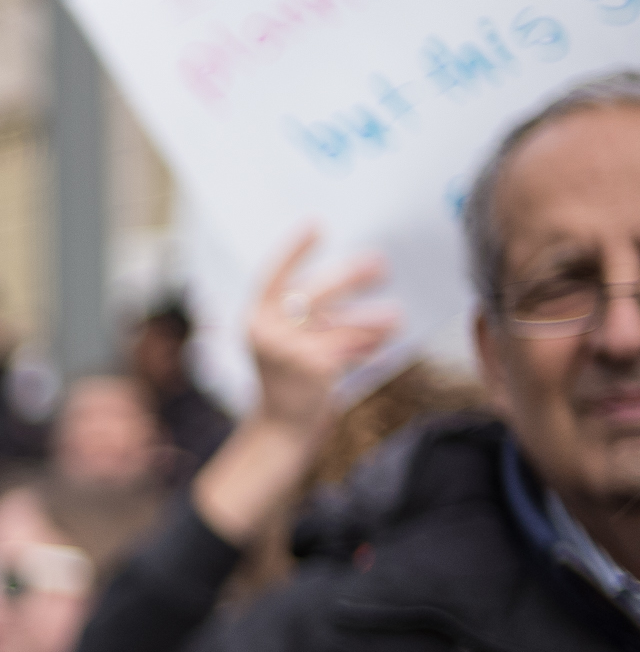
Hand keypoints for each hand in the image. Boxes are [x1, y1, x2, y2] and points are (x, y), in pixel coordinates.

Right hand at [248, 226, 398, 435]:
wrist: (282, 427)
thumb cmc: (291, 378)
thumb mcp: (288, 341)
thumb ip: (308, 316)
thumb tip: (354, 279)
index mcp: (254, 319)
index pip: (271, 276)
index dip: (293, 250)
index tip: (317, 225)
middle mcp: (264, 332)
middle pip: (311, 294)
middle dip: (348, 278)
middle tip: (380, 265)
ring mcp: (286, 351)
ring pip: (339, 325)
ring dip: (372, 319)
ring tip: (397, 315)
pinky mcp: (312, 368)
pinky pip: (350, 347)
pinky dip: (371, 343)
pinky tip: (388, 339)